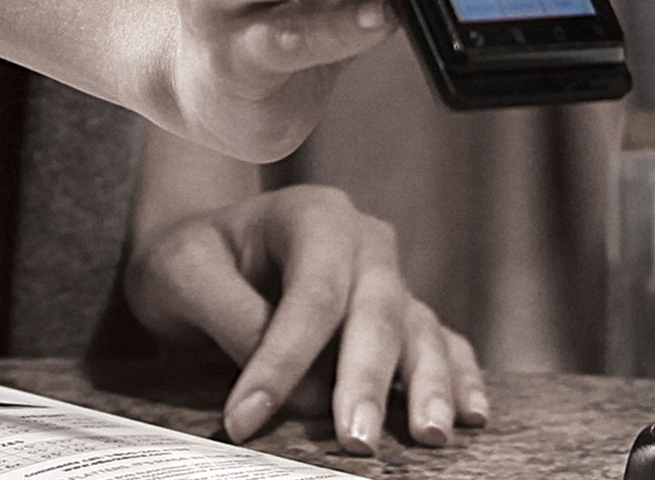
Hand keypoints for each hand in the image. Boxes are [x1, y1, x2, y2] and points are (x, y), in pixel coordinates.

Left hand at [126, 183, 486, 451]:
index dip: (283, 360)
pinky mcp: (401, 319)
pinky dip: (461, 377)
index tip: (245, 421)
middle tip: (355, 440)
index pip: (311, 292)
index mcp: (314, 215)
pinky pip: (443, 344)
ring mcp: (390, 281)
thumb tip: (282, 381)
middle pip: (377, 311)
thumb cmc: (193, 259)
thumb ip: (229, 315)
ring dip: (428, 384)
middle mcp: (365, 243)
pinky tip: (472, 415)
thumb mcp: (182, 271)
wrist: (209, 251)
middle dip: (367, 378)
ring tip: (428, 436)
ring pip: (419, 330)